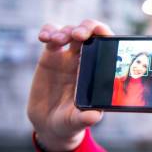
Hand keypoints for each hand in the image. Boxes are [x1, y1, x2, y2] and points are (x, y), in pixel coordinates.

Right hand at [27, 19, 112, 151]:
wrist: (50, 124)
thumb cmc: (70, 122)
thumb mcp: (77, 122)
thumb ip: (85, 119)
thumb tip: (93, 116)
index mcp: (99, 71)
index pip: (107, 46)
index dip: (105, 34)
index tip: (101, 32)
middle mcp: (86, 60)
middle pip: (90, 33)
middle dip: (87, 27)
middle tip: (80, 35)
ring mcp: (68, 56)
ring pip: (70, 31)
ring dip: (66, 30)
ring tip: (58, 39)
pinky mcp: (50, 56)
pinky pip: (51, 36)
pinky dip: (49, 31)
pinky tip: (45, 37)